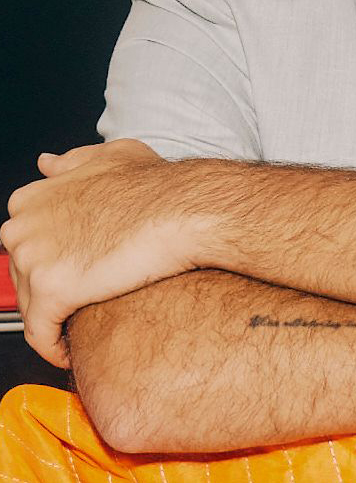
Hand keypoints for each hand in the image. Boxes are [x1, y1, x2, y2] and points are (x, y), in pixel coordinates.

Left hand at [1, 139, 193, 367]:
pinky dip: (53, 348)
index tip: (74, 272)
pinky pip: (39, 334)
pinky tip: (71, 350)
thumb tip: (47, 164)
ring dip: (54, 322)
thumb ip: (72, 163)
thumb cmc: (154, 186)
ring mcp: (33, 258)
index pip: (25, 245)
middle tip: (86, 299)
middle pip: (23, 278)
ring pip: (31, 308)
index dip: (52, 262)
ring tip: (85, 324)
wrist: (180, 211)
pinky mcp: (51, 291)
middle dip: (50, 294)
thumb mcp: (111, 157)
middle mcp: (23, 226)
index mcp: (31, 199)